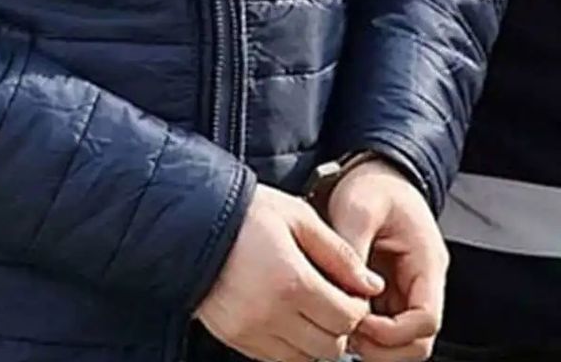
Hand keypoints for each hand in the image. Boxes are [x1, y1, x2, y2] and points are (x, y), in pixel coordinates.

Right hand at [197, 185, 384, 361]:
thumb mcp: (298, 217)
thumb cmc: (244, 213)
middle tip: (332, 301)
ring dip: (315, 339)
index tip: (350, 291)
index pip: (347, 318)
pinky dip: (289, 345)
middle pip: (330, 347)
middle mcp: (270, 313)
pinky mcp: (233, 337)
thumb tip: (371, 285)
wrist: (188, 222)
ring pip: (305, 358)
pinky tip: (285, 316)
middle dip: (339, 327)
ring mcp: (249, 330)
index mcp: (292, 281)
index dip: (358, 307)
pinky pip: (275, 358)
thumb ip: (339, 253)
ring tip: (308, 309)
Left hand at [327, 160, 448, 361]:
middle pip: (418, 341)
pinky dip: (364, 330)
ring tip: (339, 325)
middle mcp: (423, 282)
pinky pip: (384, 326)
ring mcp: (407, 289)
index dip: (392, 332)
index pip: (426, 320)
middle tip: (345, 333)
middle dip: (383, 347)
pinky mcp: (389, 292)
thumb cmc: (372, 186)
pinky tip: (338, 315)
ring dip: (373, 343)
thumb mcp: (358, 208)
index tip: (357, 320)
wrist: (375, 174)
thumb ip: (353, 248)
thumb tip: (344, 288)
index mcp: (427, 263)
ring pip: (402, 340)